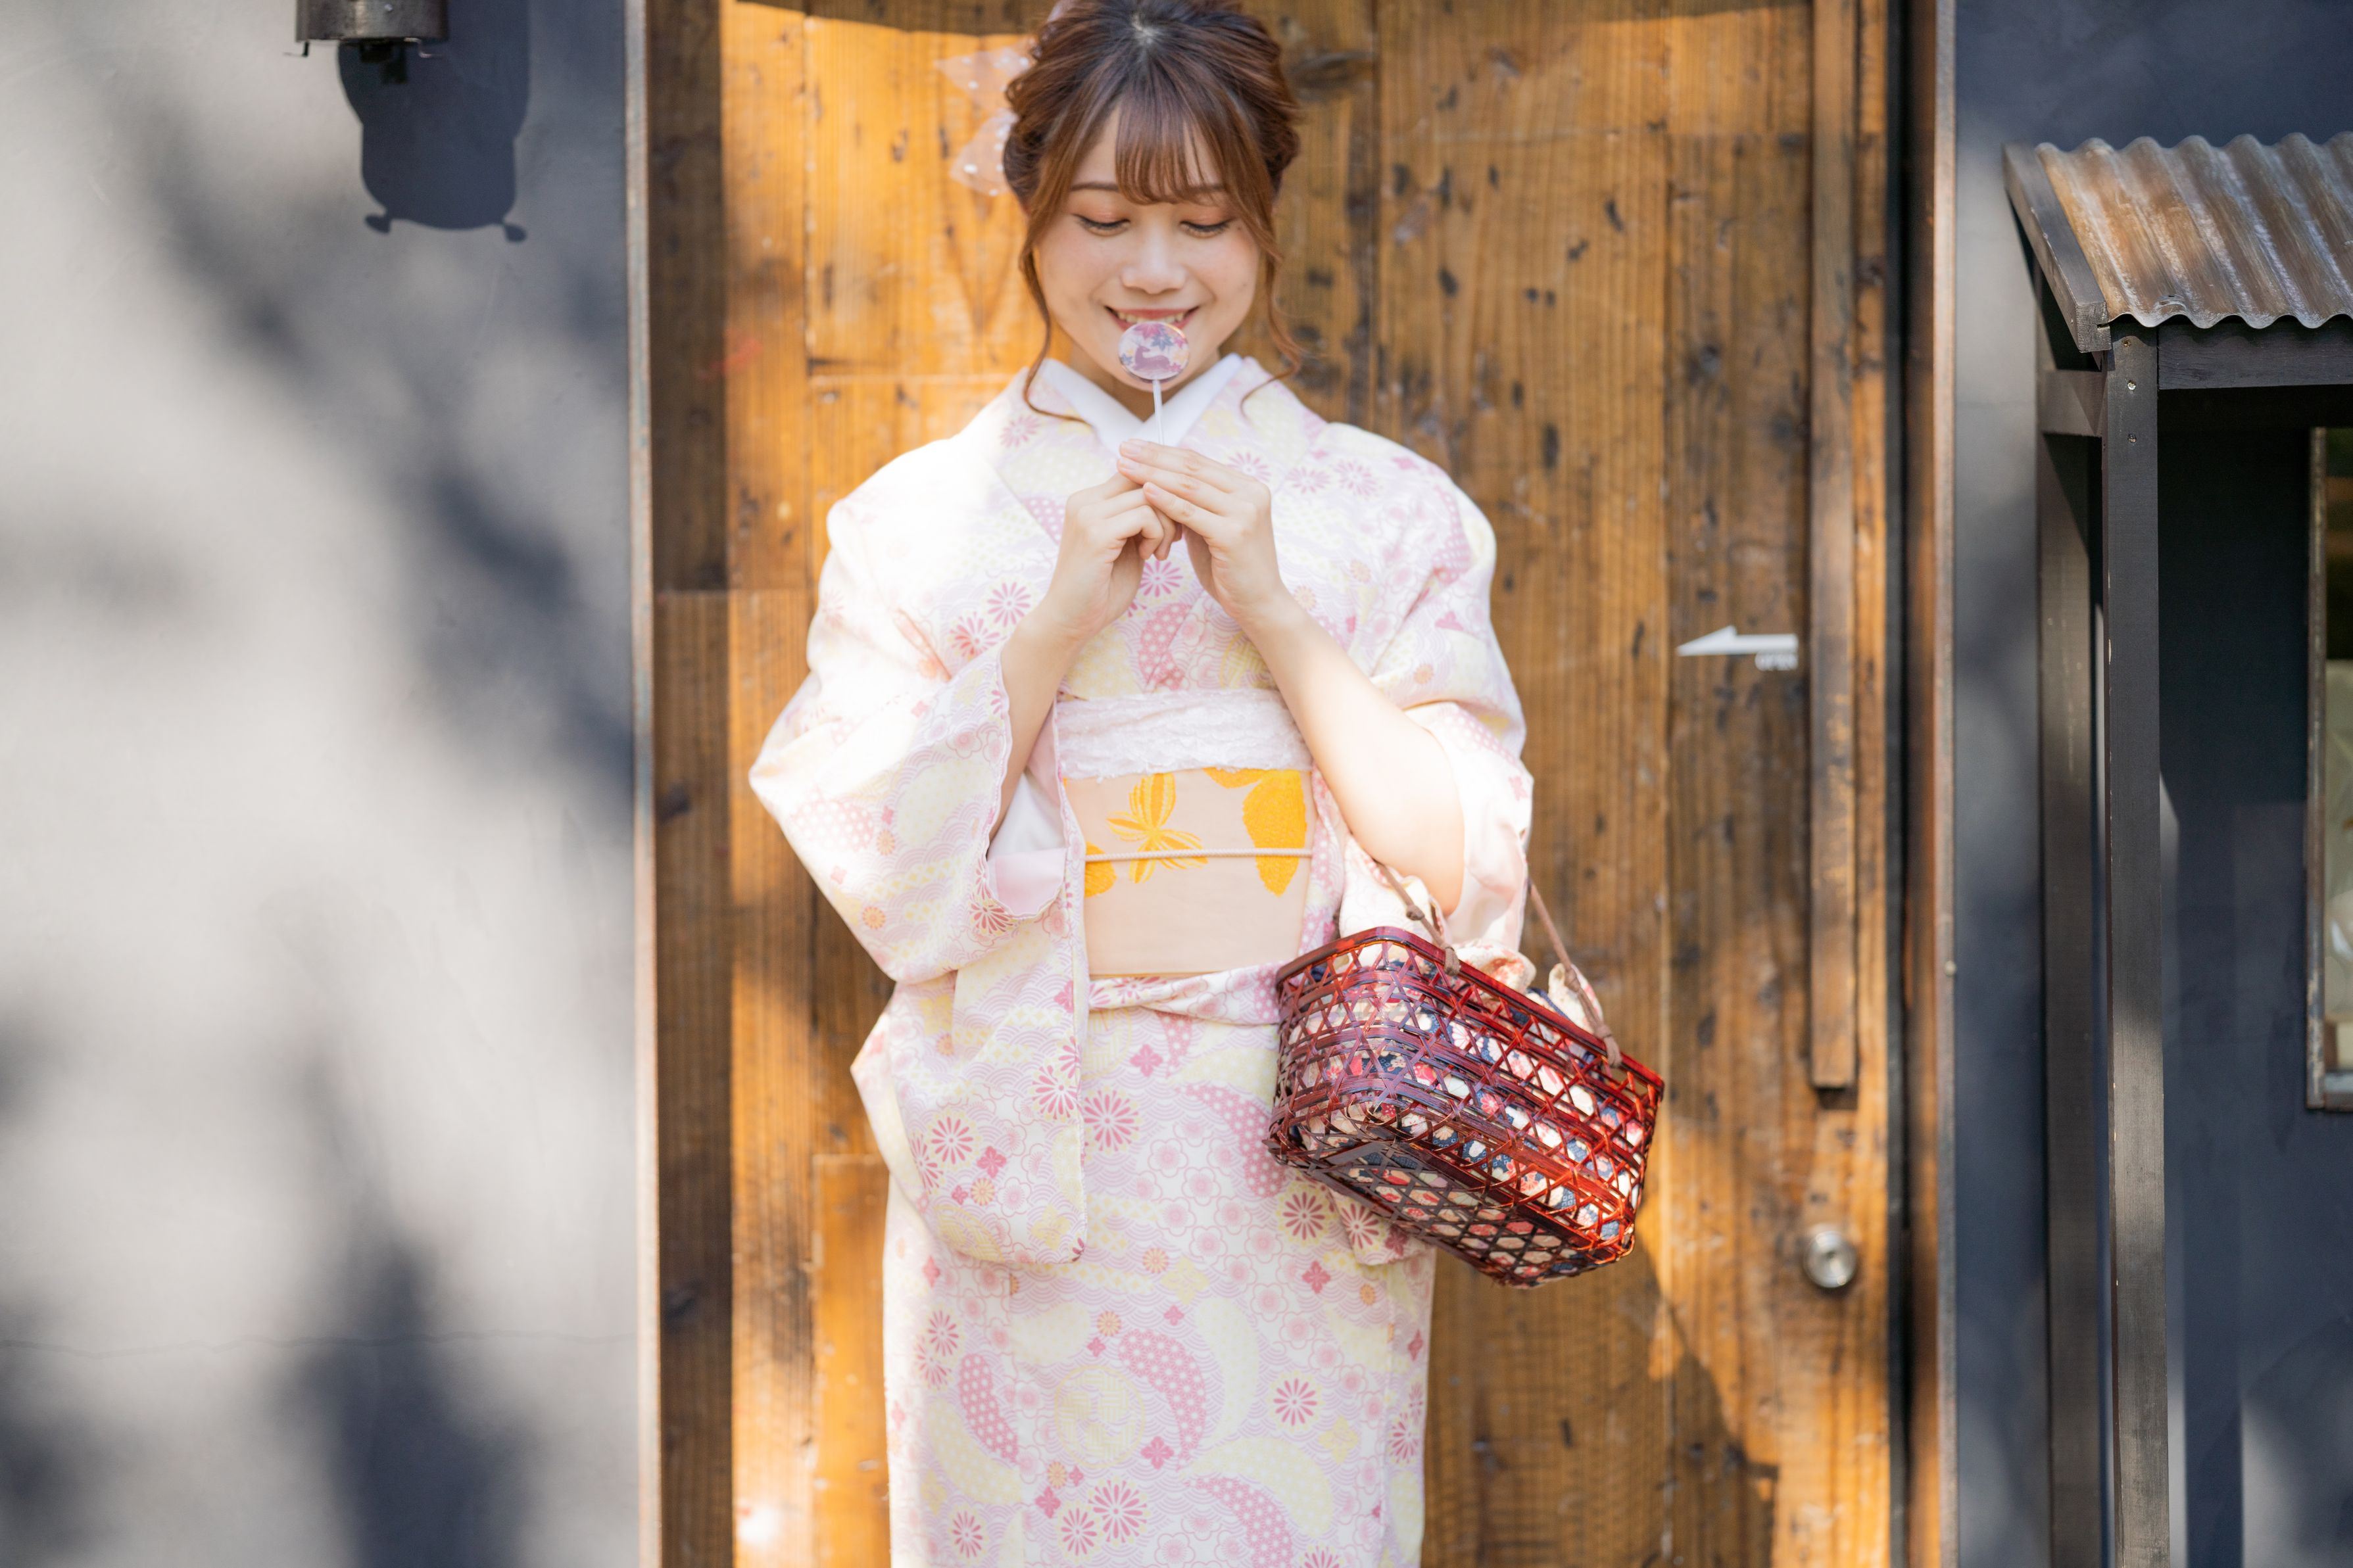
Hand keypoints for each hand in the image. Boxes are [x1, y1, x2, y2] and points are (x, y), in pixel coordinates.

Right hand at [1026, 473, 1174, 652]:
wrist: (1071, 620)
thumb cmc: (1102, 587)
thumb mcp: (1125, 544)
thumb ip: (1139, 518)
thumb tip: (1172, 495)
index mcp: (1088, 499)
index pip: (1136, 472)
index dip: (1163, 494)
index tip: (1173, 524)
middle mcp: (1084, 500)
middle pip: (1145, 478)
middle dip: (1170, 506)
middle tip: (1173, 538)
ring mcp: (1087, 514)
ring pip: (1149, 496)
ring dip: (1166, 525)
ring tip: (1159, 552)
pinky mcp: (1095, 533)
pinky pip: (1144, 516)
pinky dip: (1157, 536)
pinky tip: (1150, 557)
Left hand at [1115, 441, 1295, 632]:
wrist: (1259, 603)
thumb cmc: (1231, 568)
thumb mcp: (1212, 528)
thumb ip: (1195, 505)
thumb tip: (1161, 481)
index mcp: (1247, 487)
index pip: (1198, 462)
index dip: (1164, 452)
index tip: (1134, 446)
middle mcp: (1251, 493)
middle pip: (1192, 468)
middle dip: (1154, 456)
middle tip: (1123, 448)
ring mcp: (1245, 512)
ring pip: (1190, 486)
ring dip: (1153, 473)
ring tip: (1124, 466)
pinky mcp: (1234, 534)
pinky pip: (1191, 513)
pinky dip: (1166, 500)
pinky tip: (1144, 491)